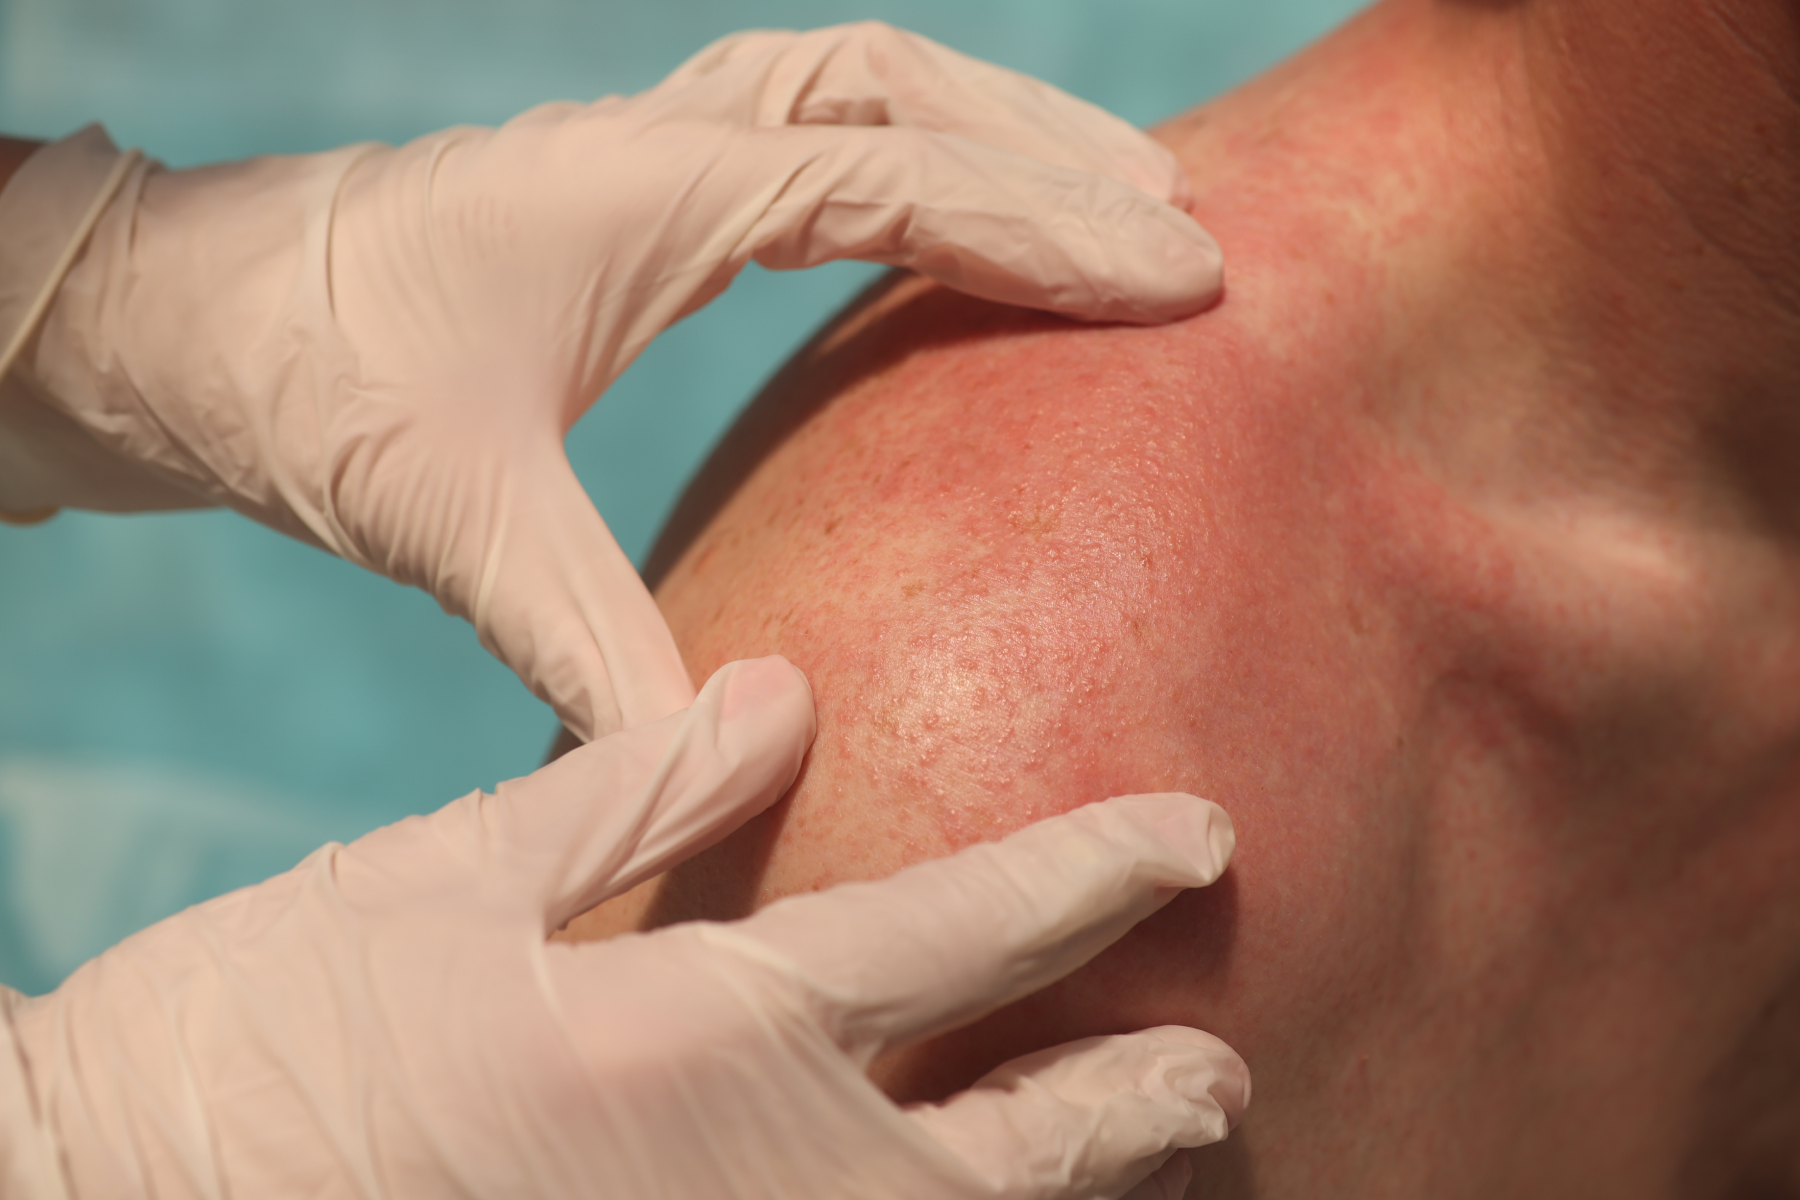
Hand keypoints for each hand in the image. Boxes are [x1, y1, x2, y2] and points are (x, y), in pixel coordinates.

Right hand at [0, 656, 1247, 1199]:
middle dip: (1132, 1098)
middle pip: (1010, 1141)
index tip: (1198, 833)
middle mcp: (756, 1169)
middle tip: (1221, 1068)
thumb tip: (775, 698)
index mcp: (704, 1024)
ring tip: (1155, 1159)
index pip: (963, 931)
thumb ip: (629, 791)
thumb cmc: (263, 1037)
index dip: (1097, 873)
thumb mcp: (439, 881)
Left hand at [5, 21, 1222, 740]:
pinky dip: (902, 156)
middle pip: (897, 88)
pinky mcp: (627, 193)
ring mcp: (642, 153)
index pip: (893, 178)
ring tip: (1101, 192)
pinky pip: (798, 138)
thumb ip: (586, 634)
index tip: (1178, 273)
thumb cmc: (301, 384)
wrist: (178, 320)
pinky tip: (939, 226)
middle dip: (1048, 146)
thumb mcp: (448, 516)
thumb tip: (716, 752)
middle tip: (1176, 222)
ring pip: (851, 87)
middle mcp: (658, 143)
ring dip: (984, 125)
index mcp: (644, 191)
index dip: (1047, 225)